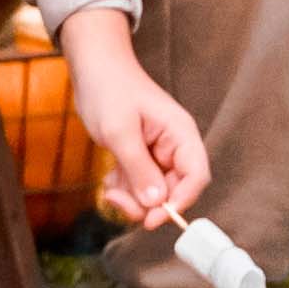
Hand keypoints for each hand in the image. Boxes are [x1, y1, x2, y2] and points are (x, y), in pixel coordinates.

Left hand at [59, 5, 210, 224]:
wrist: (92, 69)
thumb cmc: (109, 90)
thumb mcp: (120, 132)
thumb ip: (139, 169)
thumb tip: (157, 204)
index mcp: (180, 134)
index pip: (196, 176)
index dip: (179, 202)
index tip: (152, 219)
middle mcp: (174, 147)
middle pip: (174, 191)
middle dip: (147, 203)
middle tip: (117, 200)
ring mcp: (157, 154)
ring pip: (154, 194)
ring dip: (132, 197)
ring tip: (110, 185)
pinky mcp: (141, 159)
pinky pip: (139, 187)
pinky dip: (124, 190)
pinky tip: (110, 179)